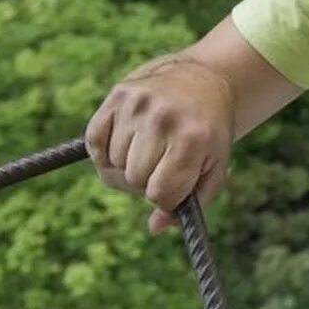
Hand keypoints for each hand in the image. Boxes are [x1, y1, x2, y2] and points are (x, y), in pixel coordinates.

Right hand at [85, 57, 234, 233]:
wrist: (202, 81)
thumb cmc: (208, 132)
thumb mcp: (214, 166)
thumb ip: (192, 202)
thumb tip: (155, 227)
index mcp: (193, 139)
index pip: (160, 194)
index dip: (164, 199)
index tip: (172, 187)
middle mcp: (164, 119)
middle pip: (133, 180)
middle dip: (146, 182)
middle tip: (162, 164)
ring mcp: (138, 105)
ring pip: (112, 165)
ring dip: (127, 165)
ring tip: (149, 147)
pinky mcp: (118, 95)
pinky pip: (94, 143)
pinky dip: (106, 151)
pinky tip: (128, 140)